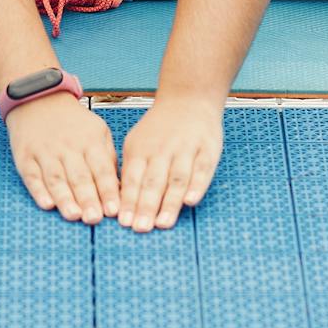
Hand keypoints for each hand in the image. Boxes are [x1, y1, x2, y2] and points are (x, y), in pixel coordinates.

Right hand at [4, 93, 120, 223]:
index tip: (114, 209)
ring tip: (73, 215)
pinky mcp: (26, 157)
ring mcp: (45, 152)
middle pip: (79, 177)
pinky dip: (38, 191)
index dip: (107, 190)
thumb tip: (119, 188)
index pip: (101, 169)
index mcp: (89, 141)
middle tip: (95, 218)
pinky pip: (32, 176)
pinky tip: (46, 203)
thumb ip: (108, 158)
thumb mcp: (98, 131)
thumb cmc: (72, 122)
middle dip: (88, 199)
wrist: (38, 99)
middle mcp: (67, 147)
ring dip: (65, 199)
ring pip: (56, 179)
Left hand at [118, 95, 224, 230]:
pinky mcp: (207, 150)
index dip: (129, 201)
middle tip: (140, 228)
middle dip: (146, 206)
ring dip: (169, 203)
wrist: (188, 99)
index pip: (132, 179)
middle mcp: (162, 150)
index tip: (124, 222)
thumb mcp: (137, 142)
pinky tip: (190, 201)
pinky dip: (196, 186)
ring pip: (176, 179)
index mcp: (140, 149)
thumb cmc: (159, 129)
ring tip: (162, 223)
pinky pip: (202, 170)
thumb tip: (120, 202)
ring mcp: (185, 149)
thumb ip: (131, 170)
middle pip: (153, 182)